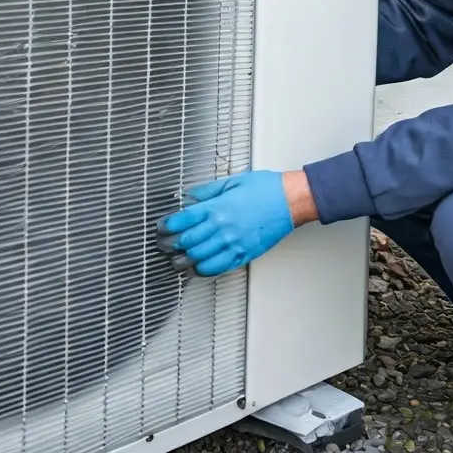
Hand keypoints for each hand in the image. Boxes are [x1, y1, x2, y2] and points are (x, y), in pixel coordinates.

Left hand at [154, 170, 311, 276]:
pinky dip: (204, 271)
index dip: (167, 226)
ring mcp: (233, 243)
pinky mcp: (244, 254)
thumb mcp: (232, 181)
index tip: (162, 227)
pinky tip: (198, 268)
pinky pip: (219, 268)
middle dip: (171, 245)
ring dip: (185, 262)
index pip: (182, 221)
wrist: (291, 201)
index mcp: (217, 208)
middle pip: (187, 243)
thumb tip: (189, 196)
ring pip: (200, 260)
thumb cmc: (266, 189)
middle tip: (165, 245)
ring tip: (177, 260)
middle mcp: (223, 228)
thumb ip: (208, 190)